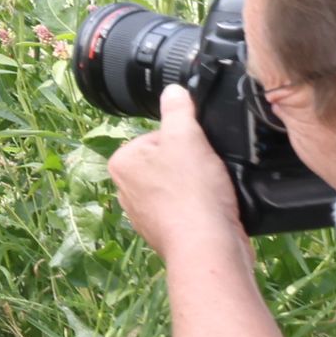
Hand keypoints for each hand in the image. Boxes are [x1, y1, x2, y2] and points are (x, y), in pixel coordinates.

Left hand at [115, 86, 245, 258]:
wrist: (207, 246)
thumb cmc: (192, 192)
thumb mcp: (187, 137)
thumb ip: (178, 110)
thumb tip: (172, 90)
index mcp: (122, 163)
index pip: (158, 137)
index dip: (186, 141)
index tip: (199, 152)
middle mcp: (126, 189)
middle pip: (170, 162)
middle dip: (192, 166)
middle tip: (208, 174)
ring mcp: (146, 214)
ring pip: (181, 187)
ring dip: (200, 188)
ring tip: (211, 194)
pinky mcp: (167, 233)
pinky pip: (189, 210)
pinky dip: (202, 209)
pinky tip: (213, 211)